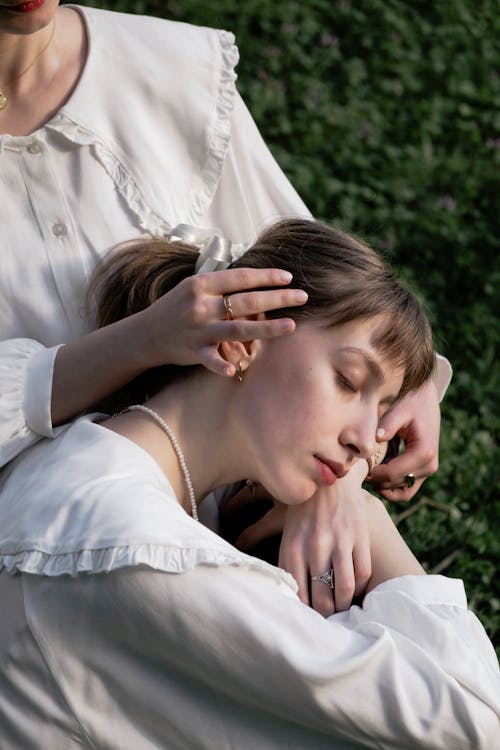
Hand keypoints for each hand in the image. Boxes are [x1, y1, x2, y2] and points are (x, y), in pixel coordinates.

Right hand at [137, 267, 307, 375]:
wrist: (146, 334)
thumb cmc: (176, 307)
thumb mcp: (194, 287)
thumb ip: (220, 285)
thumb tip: (254, 279)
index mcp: (202, 284)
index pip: (241, 277)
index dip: (266, 277)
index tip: (288, 277)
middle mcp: (201, 305)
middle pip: (246, 301)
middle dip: (277, 298)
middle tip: (302, 296)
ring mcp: (198, 329)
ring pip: (238, 328)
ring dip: (266, 329)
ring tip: (291, 326)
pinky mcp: (194, 351)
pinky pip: (211, 360)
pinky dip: (222, 366)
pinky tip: (236, 370)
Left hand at [231, 461, 370, 616]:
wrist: (329, 476)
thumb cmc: (299, 502)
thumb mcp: (273, 518)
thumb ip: (252, 536)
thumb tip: (236, 552)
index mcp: (292, 546)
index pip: (297, 594)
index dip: (302, 612)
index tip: (304, 618)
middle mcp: (315, 547)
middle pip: (322, 599)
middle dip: (324, 615)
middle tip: (324, 619)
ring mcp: (340, 543)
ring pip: (344, 591)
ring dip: (343, 606)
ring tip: (340, 608)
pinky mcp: (360, 538)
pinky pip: (361, 574)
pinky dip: (358, 587)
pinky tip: (352, 588)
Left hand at [368, 379, 440, 500]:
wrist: (426, 399)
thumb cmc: (411, 403)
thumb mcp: (399, 410)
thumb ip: (388, 425)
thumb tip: (376, 439)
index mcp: (423, 452)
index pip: (391, 474)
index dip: (372, 474)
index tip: (357, 467)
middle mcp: (429, 465)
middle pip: (395, 484)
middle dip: (375, 479)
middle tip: (358, 470)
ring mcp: (428, 470)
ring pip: (402, 492)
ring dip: (384, 486)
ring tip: (367, 473)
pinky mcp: (424, 470)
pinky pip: (407, 488)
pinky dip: (392, 487)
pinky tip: (377, 475)